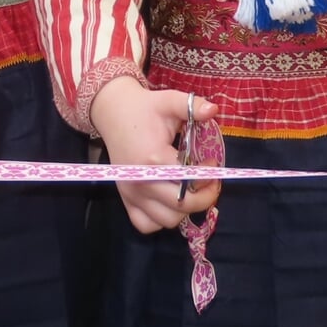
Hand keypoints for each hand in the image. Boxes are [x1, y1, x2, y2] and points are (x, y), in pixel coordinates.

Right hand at [92, 76, 219, 232]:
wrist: (113, 113)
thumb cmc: (144, 108)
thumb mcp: (168, 101)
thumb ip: (192, 105)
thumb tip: (214, 109)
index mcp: (154, 158)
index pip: (190, 180)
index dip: (209, 175)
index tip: (213, 162)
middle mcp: (142, 181)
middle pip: (183, 206)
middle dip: (205, 196)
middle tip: (211, 182)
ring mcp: (132, 194)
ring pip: (167, 220)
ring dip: (186, 210)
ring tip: (192, 191)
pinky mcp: (126, 200)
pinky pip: (146, 225)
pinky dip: (161, 219)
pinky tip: (170, 202)